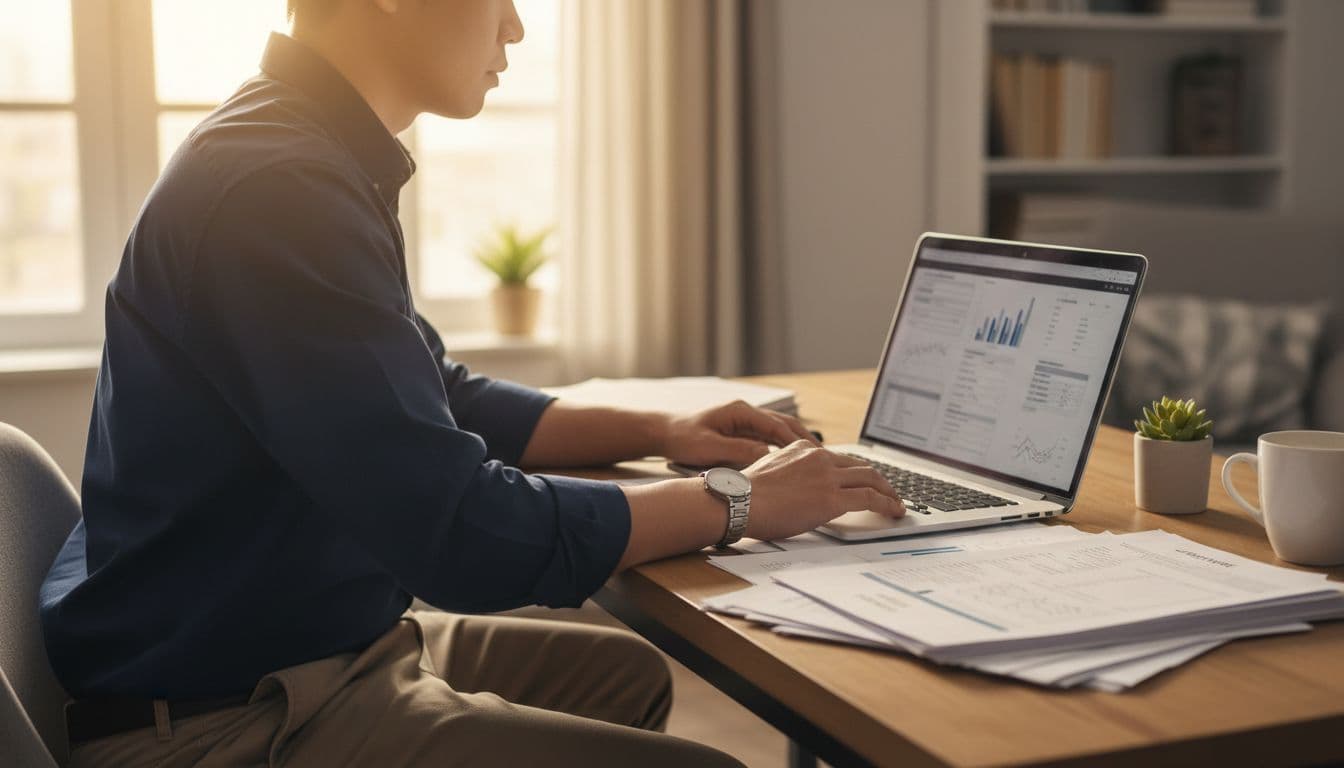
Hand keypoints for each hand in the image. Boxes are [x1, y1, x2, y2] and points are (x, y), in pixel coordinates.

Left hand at [661, 400, 817, 467]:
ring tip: (815, 460)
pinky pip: (769, 437)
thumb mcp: (710, 448)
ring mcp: (745, 421)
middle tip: (824, 457)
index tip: (813, 456)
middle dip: (805, 440)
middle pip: (785, 424)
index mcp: (740, 411)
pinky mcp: (741, 431)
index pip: (777, 426)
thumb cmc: (683, 439)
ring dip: (797, 443)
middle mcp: (746, 413)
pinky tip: (792, 461)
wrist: (664, 433)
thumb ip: (739, 451)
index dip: (796, 442)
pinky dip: (783, 447)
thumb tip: (767, 455)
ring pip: (779, 430)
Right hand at [742, 441, 904, 540]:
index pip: (839, 458)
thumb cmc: (745, 494)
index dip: (855, 472)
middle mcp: (819, 457)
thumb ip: (791, 473)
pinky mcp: (832, 498)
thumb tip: (799, 489)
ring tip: (896, 504)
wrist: (738, 502)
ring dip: (888, 492)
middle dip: (879, 479)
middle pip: (861, 465)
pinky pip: (870, 498)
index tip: (863, 480)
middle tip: (888, 492)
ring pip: (871, 478)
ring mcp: (827, 476)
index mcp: (804, 448)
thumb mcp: (771, 470)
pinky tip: (894, 511)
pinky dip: (887, 504)